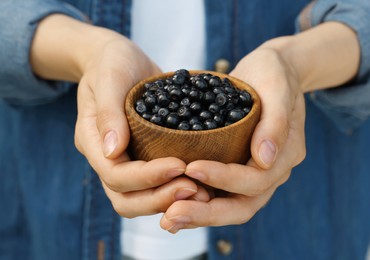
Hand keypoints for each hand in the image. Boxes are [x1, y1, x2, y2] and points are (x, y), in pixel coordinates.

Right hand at [74, 34, 213, 216]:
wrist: (121, 59)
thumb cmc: (111, 62)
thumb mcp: (109, 77)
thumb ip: (109, 111)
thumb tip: (112, 150)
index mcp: (92, 141)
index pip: (115, 175)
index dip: (146, 177)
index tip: (179, 165)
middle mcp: (107, 158)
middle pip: (126, 199)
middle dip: (159, 198)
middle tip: (193, 189)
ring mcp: (126, 160)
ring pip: (141, 198)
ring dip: (169, 200)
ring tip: (201, 192)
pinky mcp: (144, 157)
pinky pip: (157, 184)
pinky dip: (175, 188)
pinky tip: (202, 183)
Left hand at [160, 47, 305, 232]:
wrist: (269, 71)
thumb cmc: (273, 73)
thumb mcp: (277, 87)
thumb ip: (275, 122)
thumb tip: (266, 159)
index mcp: (285, 155)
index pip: (256, 180)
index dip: (225, 178)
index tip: (192, 168)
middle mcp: (270, 171)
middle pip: (242, 206)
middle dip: (207, 213)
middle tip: (171, 216)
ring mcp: (253, 173)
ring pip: (229, 206)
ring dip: (199, 215)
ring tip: (167, 218)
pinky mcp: (236, 169)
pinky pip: (219, 194)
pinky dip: (197, 203)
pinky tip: (171, 206)